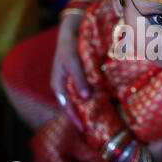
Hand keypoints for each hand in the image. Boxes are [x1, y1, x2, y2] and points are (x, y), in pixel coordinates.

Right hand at [50, 14, 89, 131]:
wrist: (72, 30)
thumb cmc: (70, 45)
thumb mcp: (72, 61)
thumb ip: (79, 78)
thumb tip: (85, 98)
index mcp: (59, 85)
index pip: (67, 107)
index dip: (75, 119)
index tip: (84, 130)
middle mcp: (65, 86)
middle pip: (74, 107)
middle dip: (83, 118)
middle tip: (95, 131)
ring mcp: (73, 82)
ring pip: (81, 101)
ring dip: (89, 110)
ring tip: (100, 122)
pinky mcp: (81, 77)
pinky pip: (86, 92)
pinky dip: (93, 99)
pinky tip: (102, 104)